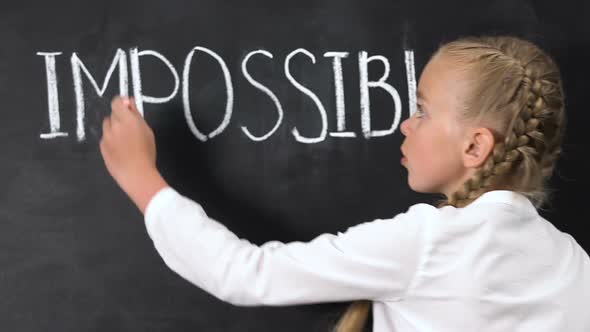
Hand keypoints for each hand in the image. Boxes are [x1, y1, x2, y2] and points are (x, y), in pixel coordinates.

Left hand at [100, 96, 167, 213]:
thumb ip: (137, 115)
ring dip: (114, 128)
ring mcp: (106, 136)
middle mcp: (114, 126)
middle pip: (113, 114)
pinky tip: (120, 150)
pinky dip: (111, 140)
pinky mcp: (102, 147)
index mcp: (127, 119)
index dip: (121, 103)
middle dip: (120, 118)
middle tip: (130, 128)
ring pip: (107, 126)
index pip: (117, 102)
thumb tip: (129, 102)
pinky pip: (105, 138)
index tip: (126, 107)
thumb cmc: (146, 152)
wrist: (136, 174)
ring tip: (125, 141)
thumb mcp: (147, 131)